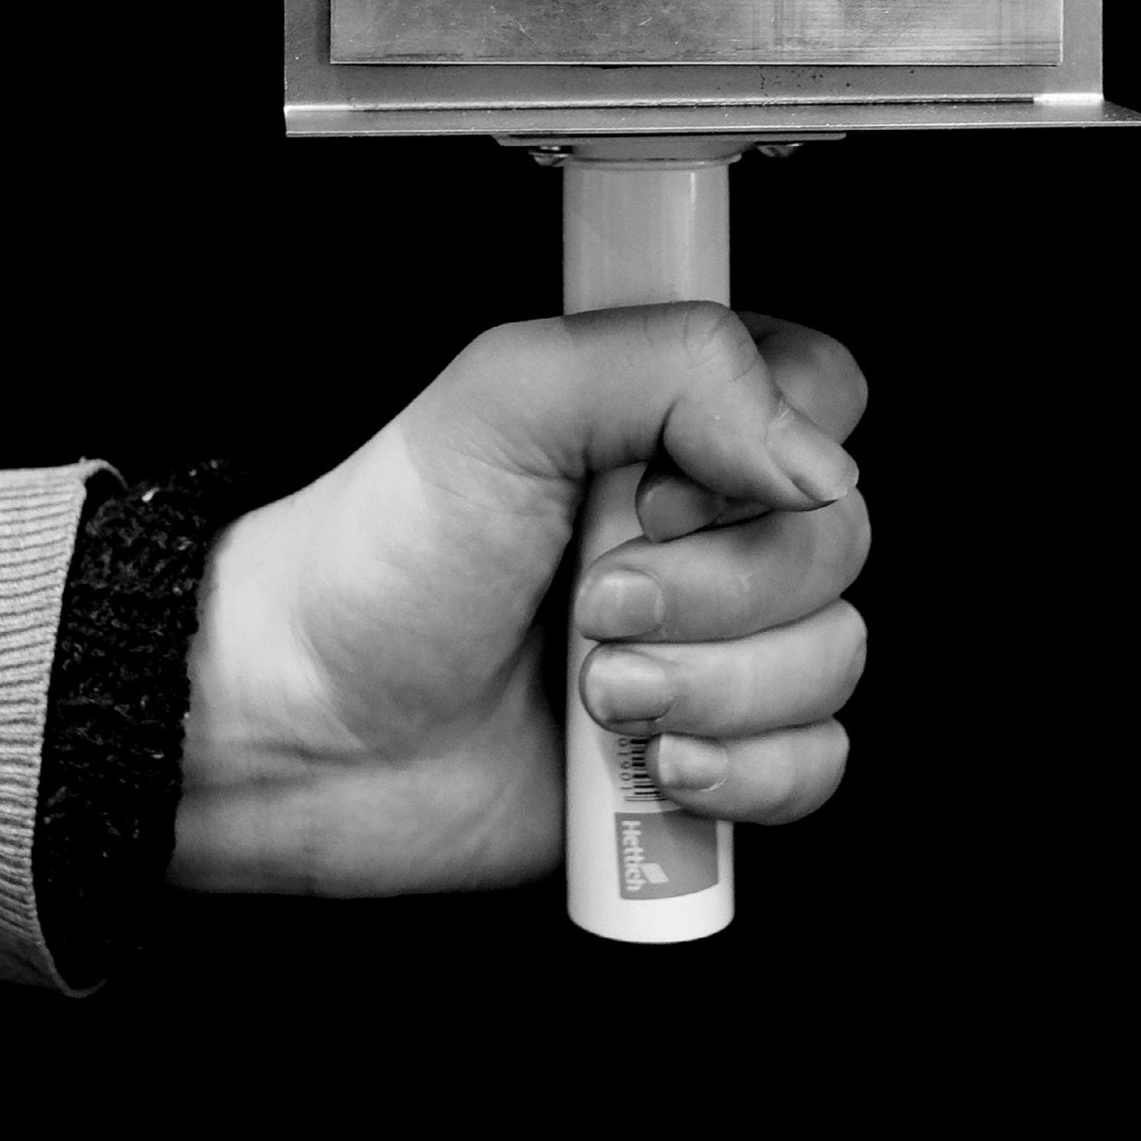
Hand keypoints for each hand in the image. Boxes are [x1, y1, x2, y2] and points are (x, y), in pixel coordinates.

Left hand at [168, 305, 869, 894]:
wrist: (301, 731)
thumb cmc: (378, 554)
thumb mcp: (508, 396)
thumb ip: (677, 367)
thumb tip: (821, 460)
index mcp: (675, 414)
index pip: (828, 394)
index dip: (775, 449)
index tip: (665, 490)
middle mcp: (711, 521)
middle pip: (838, 540)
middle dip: (719, 592)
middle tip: (595, 601)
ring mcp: (716, 640)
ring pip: (834, 657)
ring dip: (715, 687)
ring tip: (598, 691)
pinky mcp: (710, 747)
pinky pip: (816, 765)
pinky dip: (743, 773)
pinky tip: (653, 763)